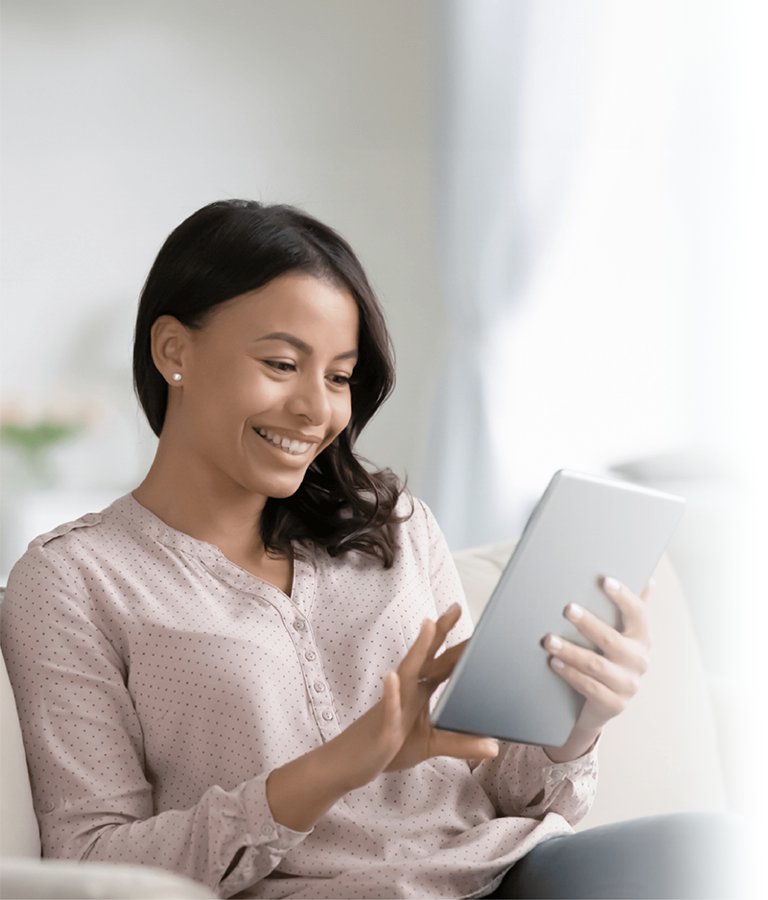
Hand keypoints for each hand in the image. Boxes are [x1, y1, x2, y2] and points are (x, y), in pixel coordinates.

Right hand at [266, 603, 496, 830]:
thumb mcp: (431, 745)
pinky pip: (388, 707)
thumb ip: (461, 743)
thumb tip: (495, 747)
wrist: (350, 763)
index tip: (475, 625)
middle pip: (426, 657)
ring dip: (418, 649)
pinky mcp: (384, 724)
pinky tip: (391, 677)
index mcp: (419, 690)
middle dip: (440, 633)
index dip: (457, 645)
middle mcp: (407, 690)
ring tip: (429, 626)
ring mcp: (394, 704)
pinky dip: (391, 692)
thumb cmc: (390, 747)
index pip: (441, 662)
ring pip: (407, 672)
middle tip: (455, 608)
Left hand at [541, 576, 652, 760]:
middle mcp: (639, 661)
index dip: (623, 596)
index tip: (604, 580)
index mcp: (641, 638)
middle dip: (587, 623)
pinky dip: (570, 674)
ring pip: (596, 665)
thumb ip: (627, 608)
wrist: (596, 703)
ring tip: (548, 640)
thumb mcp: (615, 632)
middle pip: (611, 639)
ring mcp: (628, 685)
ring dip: (570, 651)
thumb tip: (648, 577)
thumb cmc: (604, 657)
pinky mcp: (614, 705)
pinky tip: (554, 663)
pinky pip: (589, 687)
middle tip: (567, 609)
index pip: (637, 613)